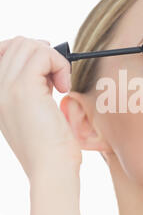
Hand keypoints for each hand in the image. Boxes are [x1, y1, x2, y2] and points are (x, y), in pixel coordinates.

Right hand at [0, 36, 81, 179]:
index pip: (5, 52)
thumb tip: (46, 62)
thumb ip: (35, 87)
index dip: (30, 55)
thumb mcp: (37, 112)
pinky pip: (43, 54)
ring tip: (61, 85)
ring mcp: (6, 87)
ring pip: (28, 44)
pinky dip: (60, 64)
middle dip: (44, 54)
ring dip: (53, 59)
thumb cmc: (51, 148)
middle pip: (17, 44)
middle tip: (57, 79)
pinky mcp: (24, 88)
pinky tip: (64, 88)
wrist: (51, 170)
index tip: (48, 72)